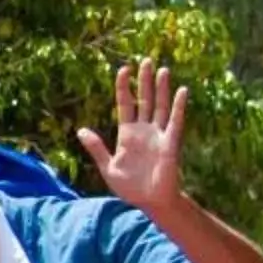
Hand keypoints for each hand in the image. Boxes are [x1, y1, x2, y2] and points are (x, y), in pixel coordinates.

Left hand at [78, 58, 190, 213]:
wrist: (149, 202)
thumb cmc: (130, 188)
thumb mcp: (108, 167)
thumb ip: (96, 148)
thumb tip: (81, 130)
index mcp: (127, 134)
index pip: (125, 104)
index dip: (124, 87)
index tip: (123, 69)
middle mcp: (144, 130)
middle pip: (144, 99)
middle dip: (144, 81)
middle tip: (146, 60)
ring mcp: (158, 135)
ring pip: (160, 106)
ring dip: (161, 88)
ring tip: (162, 69)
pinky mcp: (170, 143)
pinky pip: (175, 122)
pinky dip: (179, 106)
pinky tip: (181, 91)